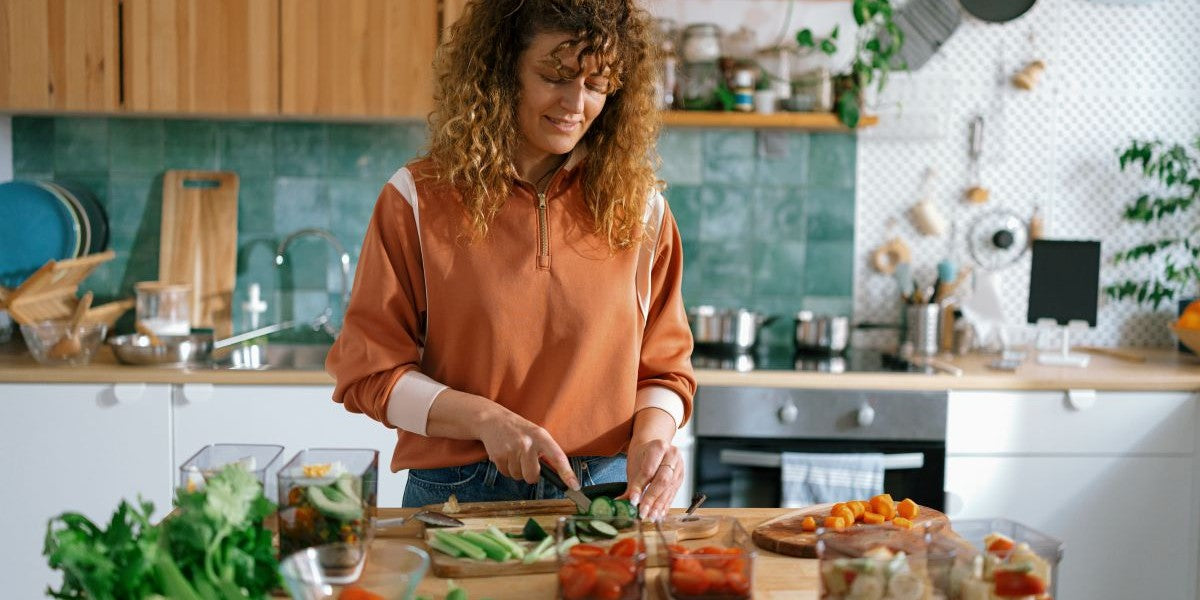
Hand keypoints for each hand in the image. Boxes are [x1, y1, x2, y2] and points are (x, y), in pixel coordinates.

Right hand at [425, 389, 578, 487]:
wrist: (493, 420)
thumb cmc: (520, 430)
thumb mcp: (537, 434)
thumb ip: (547, 452)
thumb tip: (559, 476)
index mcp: (541, 436)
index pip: (558, 457)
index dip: (567, 473)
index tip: (574, 486)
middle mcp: (527, 443)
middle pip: (532, 476)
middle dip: (530, 474)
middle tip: (526, 462)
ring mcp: (512, 449)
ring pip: (518, 476)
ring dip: (516, 470)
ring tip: (513, 454)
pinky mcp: (498, 456)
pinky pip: (506, 474)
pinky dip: (506, 468)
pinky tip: (505, 455)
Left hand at [622, 436, 682, 520]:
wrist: (654, 449)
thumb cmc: (643, 457)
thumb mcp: (634, 467)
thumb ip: (630, 486)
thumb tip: (621, 503)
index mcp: (658, 446)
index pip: (648, 470)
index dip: (640, 487)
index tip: (633, 501)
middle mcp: (672, 455)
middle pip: (662, 479)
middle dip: (651, 498)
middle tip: (642, 512)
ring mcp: (679, 466)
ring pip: (669, 488)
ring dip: (659, 505)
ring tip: (650, 517)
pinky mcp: (681, 477)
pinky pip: (674, 493)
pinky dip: (666, 505)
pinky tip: (659, 514)